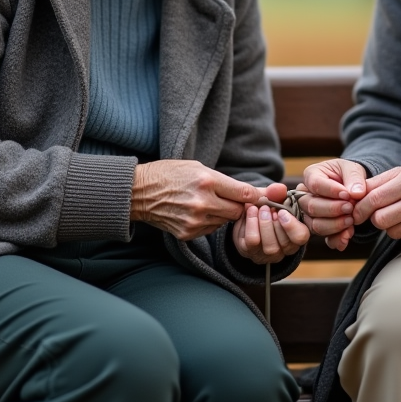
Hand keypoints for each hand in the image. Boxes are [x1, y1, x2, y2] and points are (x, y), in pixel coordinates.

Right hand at [131, 160, 258, 239]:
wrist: (139, 192)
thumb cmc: (170, 174)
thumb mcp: (198, 168)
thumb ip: (227, 181)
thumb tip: (255, 193)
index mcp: (206, 181)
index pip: (244, 194)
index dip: (256, 196)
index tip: (261, 197)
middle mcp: (203, 203)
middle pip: (238, 211)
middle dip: (239, 206)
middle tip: (230, 199)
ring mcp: (195, 221)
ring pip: (225, 222)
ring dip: (222, 214)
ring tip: (207, 202)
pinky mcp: (188, 233)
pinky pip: (210, 230)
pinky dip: (209, 222)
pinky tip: (196, 212)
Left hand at [232, 183, 310, 263]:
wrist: (246, 213)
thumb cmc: (266, 206)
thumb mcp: (273, 198)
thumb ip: (278, 193)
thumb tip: (281, 188)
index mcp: (296, 234)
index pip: (301, 237)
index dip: (292, 226)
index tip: (281, 212)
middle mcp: (284, 248)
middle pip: (285, 244)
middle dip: (275, 224)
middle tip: (267, 207)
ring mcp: (267, 253)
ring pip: (270, 247)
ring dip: (263, 225)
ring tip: (258, 208)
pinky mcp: (250, 251)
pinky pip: (252, 242)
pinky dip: (251, 223)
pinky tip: (250, 211)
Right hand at [299, 158, 368, 250]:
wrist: (353, 188)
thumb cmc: (349, 175)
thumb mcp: (353, 168)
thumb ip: (354, 177)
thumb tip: (356, 193)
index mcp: (311, 175)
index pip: (315, 184)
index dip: (331, 191)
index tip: (347, 195)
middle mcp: (305, 196)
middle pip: (311, 207)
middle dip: (332, 209)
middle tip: (350, 208)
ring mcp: (309, 214)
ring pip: (315, 225)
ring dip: (335, 225)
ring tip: (351, 220)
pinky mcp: (319, 228)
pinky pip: (324, 238)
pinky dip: (337, 239)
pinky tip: (348, 234)